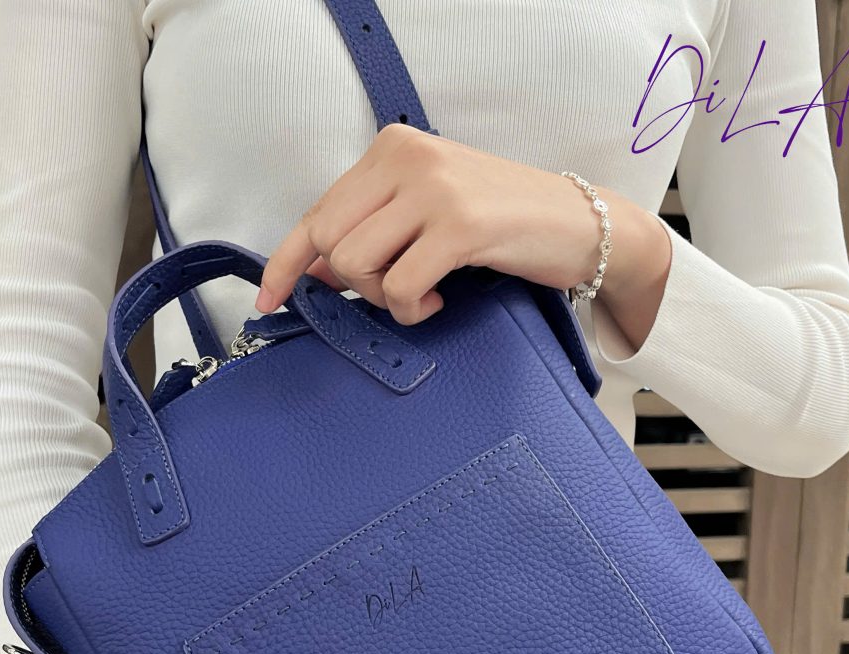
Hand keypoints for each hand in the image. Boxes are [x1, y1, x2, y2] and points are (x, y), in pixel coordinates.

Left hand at [256, 122, 670, 347]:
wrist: (578, 224)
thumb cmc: (501, 223)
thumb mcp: (426, 213)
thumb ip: (371, 231)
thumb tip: (313, 272)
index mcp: (391, 149)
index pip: (316, 212)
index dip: (286, 263)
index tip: (270, 299)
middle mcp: (406, 158)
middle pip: (329, 242)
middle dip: (353, 284)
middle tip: (395, 290)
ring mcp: (433, 189)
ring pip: (356, 265)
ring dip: (385, 297)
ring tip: (424, 292)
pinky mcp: (459, 225)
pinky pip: (401, 287)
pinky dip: (414, 308)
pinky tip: (440, 299)